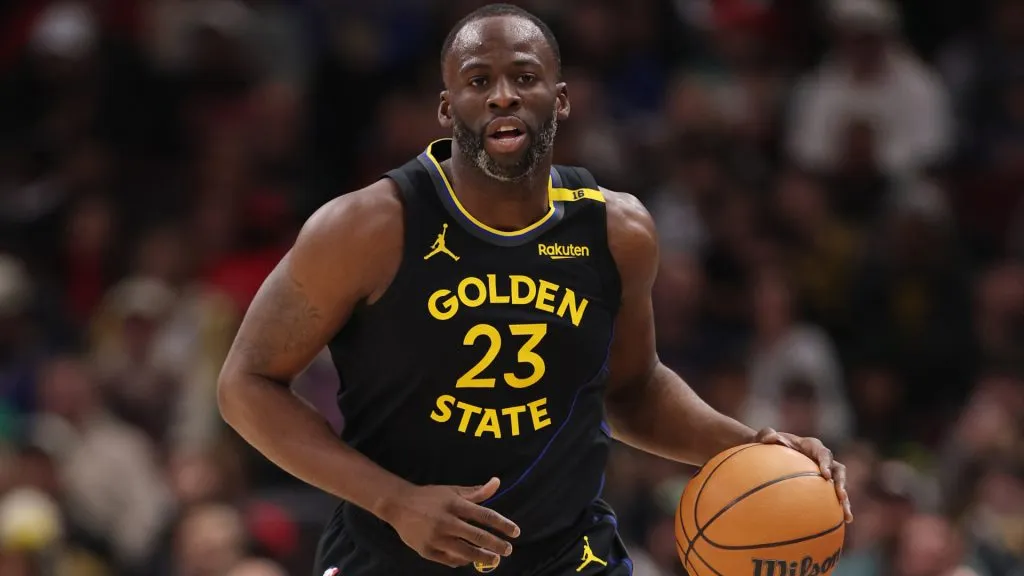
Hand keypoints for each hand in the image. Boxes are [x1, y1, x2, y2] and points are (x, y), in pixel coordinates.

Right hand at [383, 477, 519, 567]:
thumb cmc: (430, 497)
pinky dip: (463, 560)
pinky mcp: (427, 551)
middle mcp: (447, 522)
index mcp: (455, 505)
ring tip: (495, 559)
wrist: (398, 505)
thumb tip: (497, 482)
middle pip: (478, 536)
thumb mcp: (452, 491)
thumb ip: (476, 492)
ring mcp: (436, 538)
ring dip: (483, 557)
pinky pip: (451, 560)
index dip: (503, 525)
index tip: (515, 532)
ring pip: (466, 552)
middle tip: (508, 550)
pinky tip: (471, 559)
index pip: (485, 516)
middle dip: (497, 545)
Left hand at [754, 428, 852, 522]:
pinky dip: (837, 508)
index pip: (823, 453)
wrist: (772, 451)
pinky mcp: (822, 485)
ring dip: (845, 500)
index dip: (826, 463)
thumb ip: (766, 434)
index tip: (825, 475)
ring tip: (847, 517)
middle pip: (838, 470)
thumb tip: (769, 438)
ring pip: (839, 486)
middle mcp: (823, 459)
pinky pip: (832, 496)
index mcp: (812, 446)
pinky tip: (842, 523)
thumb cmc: (769, 443)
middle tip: (841, 496)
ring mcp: (825, 472)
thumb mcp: (764, 437)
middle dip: (842, 483)